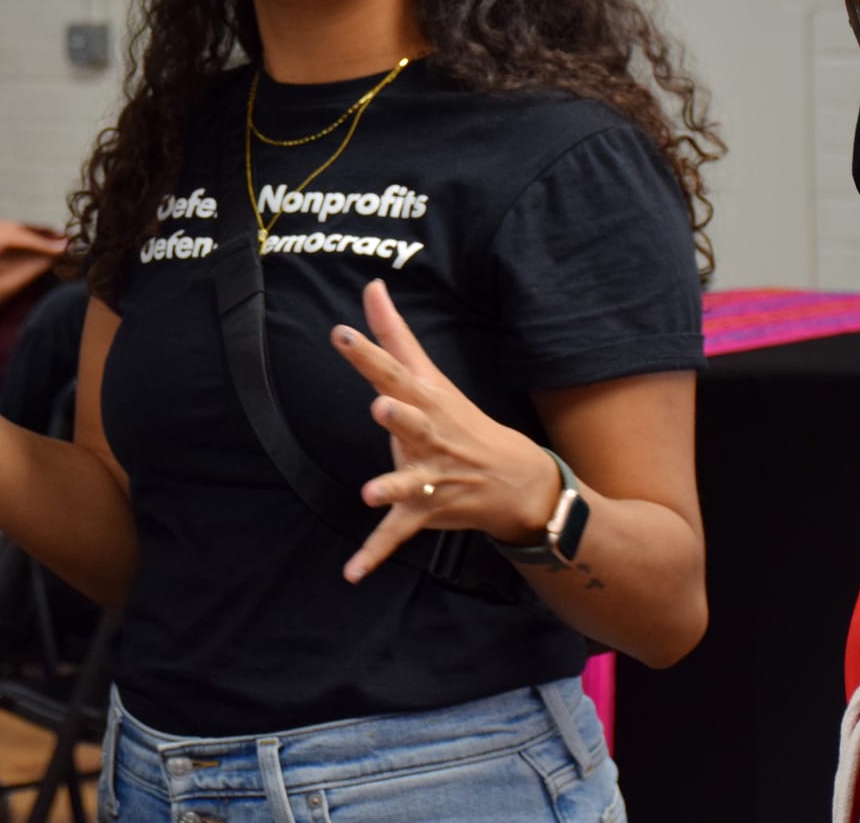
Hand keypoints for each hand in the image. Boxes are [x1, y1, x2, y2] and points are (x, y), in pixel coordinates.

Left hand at [332, 278, 560, 582]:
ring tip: (370, 492)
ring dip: (392, 487)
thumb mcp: (429, 375)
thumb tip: (371, 286)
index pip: (393, 373)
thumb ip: (393, 334)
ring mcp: (430, 477)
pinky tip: (351, 574)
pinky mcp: (426, 512)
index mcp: (425, 401)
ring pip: (409, 483)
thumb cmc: (460, 420)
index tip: (341, 335)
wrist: (518, 481)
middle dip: (399, 418)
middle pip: (411, 424)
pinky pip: (397, 535)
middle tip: (381, 408)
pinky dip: (374, 554)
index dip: (368, 354)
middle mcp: (429, 437)